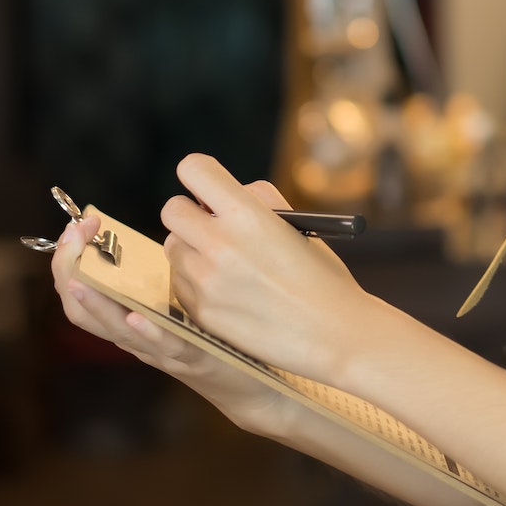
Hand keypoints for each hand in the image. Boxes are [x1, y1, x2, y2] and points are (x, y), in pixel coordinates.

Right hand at [50, 209, 300, 438]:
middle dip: (70, 270)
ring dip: (95, 304)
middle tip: (73, 237)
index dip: (70, 256)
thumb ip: (171, 261)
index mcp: (129, 313)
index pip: (80, 286)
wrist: (253, 378)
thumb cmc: (216, 327)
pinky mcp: (190, 358)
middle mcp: (134, 334)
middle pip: (82, 309)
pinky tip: (136, 316)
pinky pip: (162, 346)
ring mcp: (158, 349)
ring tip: (79, 281)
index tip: (78, 224)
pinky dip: (146, 333)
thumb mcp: (181, 292)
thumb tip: (182, 211)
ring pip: (113, 330)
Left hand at [161, 155, 380, 387]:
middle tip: (211, 226)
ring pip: (173, 248)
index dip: (200, 175)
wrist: (333, 335)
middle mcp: (221, 244)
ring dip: (191, 249)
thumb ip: (257, 199)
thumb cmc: (321, 277)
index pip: (193, 169)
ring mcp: (207, 281)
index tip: (210, 188)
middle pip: (172, 210)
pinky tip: (228, 291)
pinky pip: (179, 283)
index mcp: (247, 214)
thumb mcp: (297, 225)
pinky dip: (195, 282)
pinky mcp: (201, 311)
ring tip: (226, 264)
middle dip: (189, 214)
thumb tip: (220, 192)